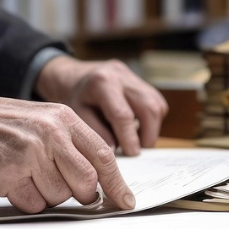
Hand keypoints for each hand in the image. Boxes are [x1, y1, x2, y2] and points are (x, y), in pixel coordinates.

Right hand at [0, 91, 135, 212]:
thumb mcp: (40, 121)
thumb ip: (69, 145)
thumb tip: (98, 182)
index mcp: (63, 118)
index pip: (102, 155)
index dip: (116, 183)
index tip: (126, 202)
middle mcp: (50, 133)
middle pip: (85, 182)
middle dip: (78, 194)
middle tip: (58, 186)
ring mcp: (30, 152)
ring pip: (59, 196)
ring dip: (44, 194)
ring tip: (24, 174)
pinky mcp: (10, 172)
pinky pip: (32, 203)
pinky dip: (24, 199)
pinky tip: (9, 179)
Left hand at [35, 57, 168, 155]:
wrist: (72, 77)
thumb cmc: (73, 99)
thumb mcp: (76, 116)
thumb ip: (95, 132)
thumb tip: (114, 151)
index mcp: (101, 83)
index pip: (123, 115)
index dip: (130, 138)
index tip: (131, 154)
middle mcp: (120, 75)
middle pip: (149, 106)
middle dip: (149, 133)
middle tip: (139, 150)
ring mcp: (132, 76)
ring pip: (157, 104)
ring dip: (152, 127)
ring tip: (138, 141)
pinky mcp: (139, 80)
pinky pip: (156, 101)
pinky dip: (152, 118)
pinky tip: (138, 127)